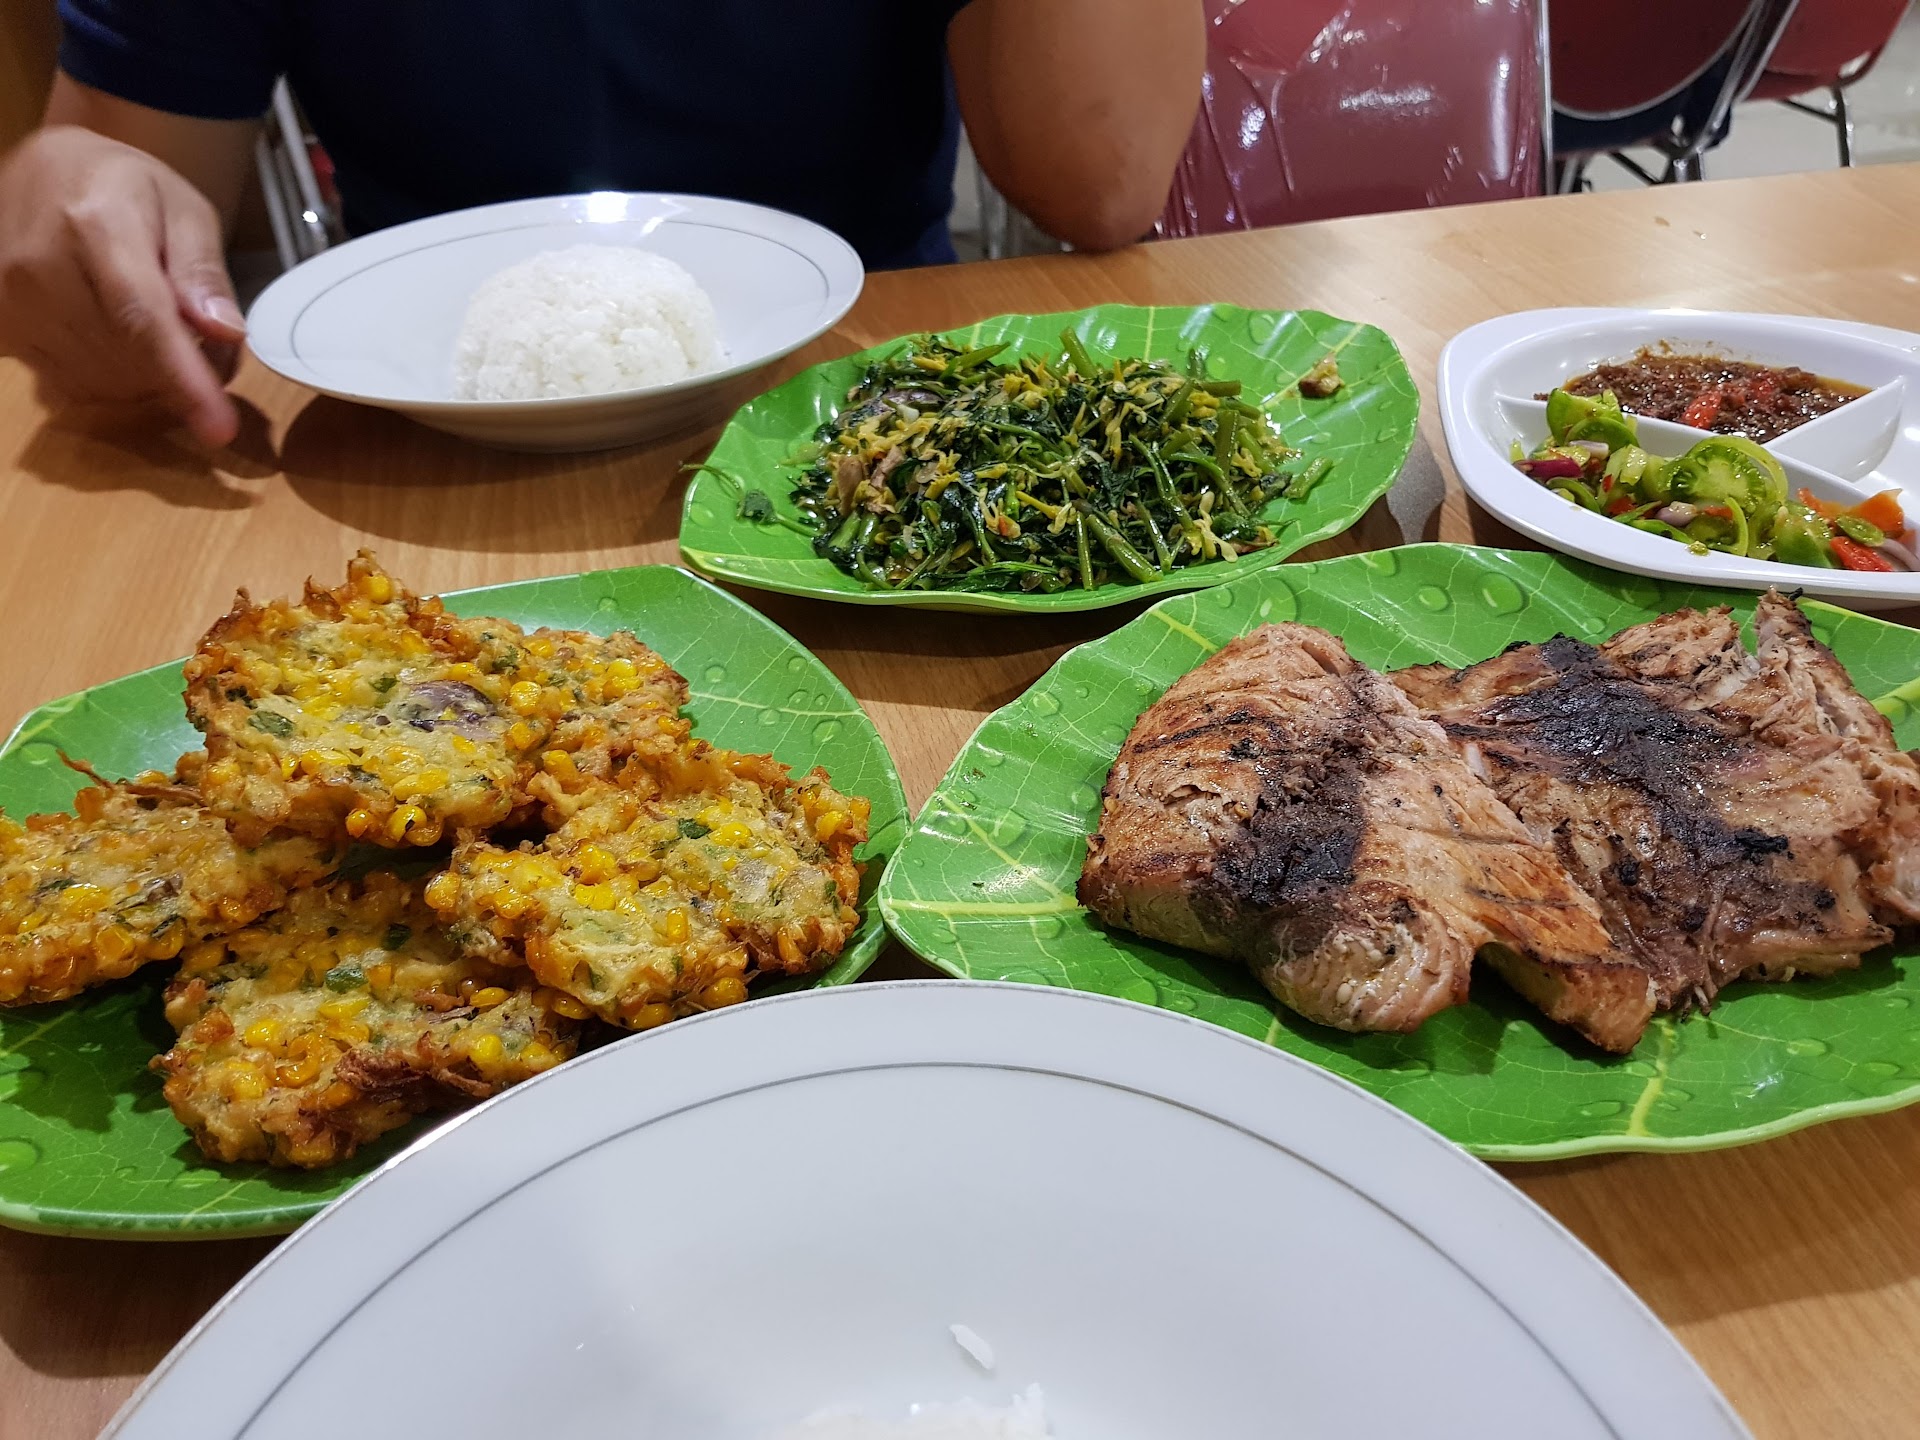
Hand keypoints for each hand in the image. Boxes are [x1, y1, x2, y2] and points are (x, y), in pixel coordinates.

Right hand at [0, 125, 244, 445]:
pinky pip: (73, 385)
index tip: (219, 430)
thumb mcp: (184, 209)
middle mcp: (38, 269)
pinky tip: (126, 345)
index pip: (143, 320)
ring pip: (103, 384)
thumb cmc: (124, 187)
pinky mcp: (3, 331)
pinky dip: (115, 381)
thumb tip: (224, 332)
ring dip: (151, 381)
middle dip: (183, 374)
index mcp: (93, 225)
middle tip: (208, 341)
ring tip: (167, 335)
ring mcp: (11, 303)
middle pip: (127, 363)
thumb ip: (203, 271)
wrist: (46, 172)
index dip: (184, 381)